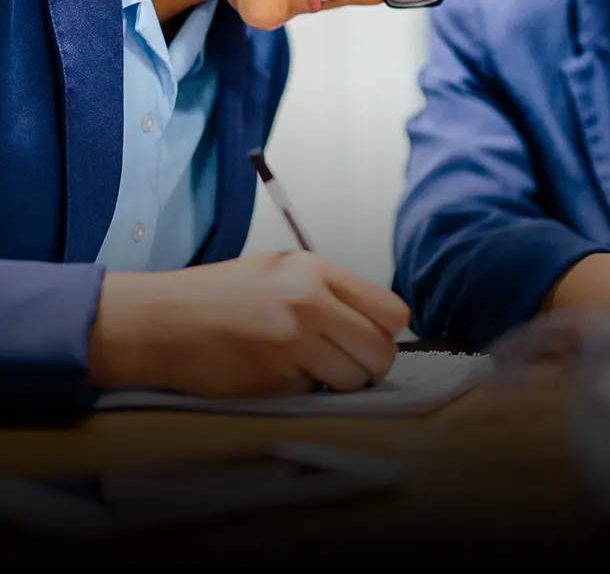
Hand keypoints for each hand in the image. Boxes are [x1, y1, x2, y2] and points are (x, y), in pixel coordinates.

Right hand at [88, 251, 410, 395]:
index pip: (392, 311)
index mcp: (317, 271)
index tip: (370, 338)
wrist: (161, 320)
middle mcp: (311, 303)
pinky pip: (314, 393)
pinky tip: (276, 374)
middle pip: (381, 351)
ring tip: (309, 369)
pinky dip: (304, 391)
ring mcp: (294, 342)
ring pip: (354, 379)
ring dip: (339, 383)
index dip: (387, 332)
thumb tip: (377, 324)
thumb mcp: (283, 271)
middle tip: (347, 364)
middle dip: (370, 365)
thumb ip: (330, 292)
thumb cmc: (221, 295)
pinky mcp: (275, 379)